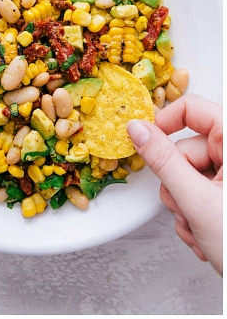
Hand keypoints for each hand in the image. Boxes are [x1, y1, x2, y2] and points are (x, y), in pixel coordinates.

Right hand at [127, 94, 222, 274]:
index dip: (165, 122)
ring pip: (188, 175)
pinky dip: (194, 214)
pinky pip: (197, 192)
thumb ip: (162, 160)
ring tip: (199, 227)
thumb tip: (137, 129)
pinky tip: (205, 234)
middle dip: (176, 183)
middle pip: (186, 150)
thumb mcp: (196, 200)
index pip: (193, 109)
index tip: (143, 141)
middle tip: (186, 207)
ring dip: (183, 204)